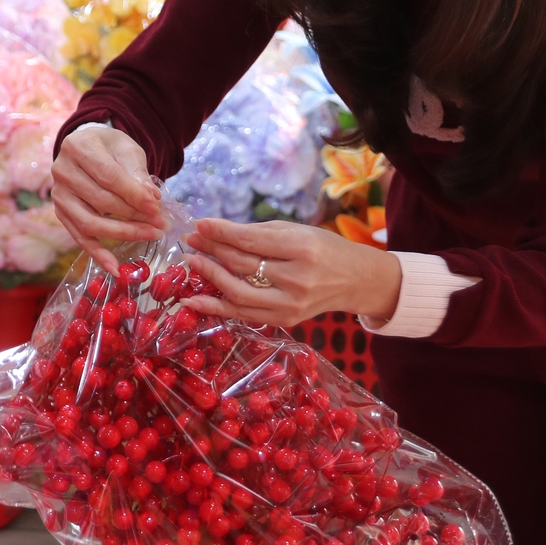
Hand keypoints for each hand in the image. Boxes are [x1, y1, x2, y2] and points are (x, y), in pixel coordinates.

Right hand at [52, 124, 165, 273]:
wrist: (87, 147)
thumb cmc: (109, 147)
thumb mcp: (126, 149)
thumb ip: (137, 172)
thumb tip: (152, 198)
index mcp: (78, 147)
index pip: (108, 176)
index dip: (133, 194)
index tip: (157, 207)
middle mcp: (62, 171)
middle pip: (100, 201)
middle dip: (134, 215)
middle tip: (160, 223)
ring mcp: (59, 195)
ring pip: (90, 222)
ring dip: (122, 233)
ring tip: (150, 235)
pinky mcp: (61, 214)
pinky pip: (80, 237)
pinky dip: (98, 254)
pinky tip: (115, 268)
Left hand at [181, 218, 402, 328]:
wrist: (355, 280)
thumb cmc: (324, 248)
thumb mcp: (296, 231)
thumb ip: (258, 234)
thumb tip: (216, 232)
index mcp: (301, 248)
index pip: (250, 241)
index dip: (220, 232)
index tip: (199, 224)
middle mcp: (295, 278)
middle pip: (241, 265)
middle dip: (211, 249)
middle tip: (190, 239)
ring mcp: (290, 304)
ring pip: (238, 292)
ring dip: (209, 276)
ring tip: (191, 262)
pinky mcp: (285, 320)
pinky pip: (243, 314)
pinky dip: (216, 308)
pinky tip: (193, 301)